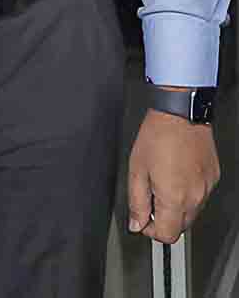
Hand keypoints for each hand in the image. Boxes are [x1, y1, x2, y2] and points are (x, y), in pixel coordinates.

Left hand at [128, 110, 219, 242]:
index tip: (143, 220)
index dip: (151, 231)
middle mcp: (194, 198)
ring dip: (176, 206)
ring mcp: (206, 189)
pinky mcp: (212, 178)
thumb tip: (136, 223)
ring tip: (162, 180)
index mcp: (174, 199)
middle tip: (150, 197)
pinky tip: (176, 172)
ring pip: (191, 212)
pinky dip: (188, 192)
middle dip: (163, 218)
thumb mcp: (136, 169)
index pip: (167, 235)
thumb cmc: (157, 136)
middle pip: (180, 226)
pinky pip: (200, 196)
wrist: (180, 114)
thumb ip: (136, 201)